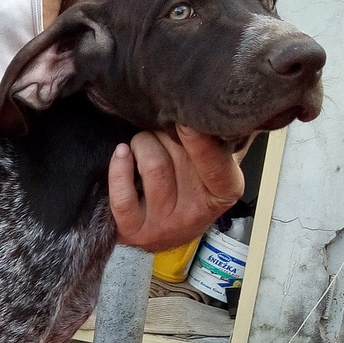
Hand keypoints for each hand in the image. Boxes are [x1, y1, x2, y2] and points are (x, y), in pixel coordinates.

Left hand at [108, 124, 248, 253]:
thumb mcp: (216, 164)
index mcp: (224, 193)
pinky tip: (122, 153)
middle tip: (161, 132)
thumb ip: (222, 137)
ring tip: (143, 144)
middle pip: (179, 153)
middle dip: (165, 132)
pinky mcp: (133, 230)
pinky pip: (123, 196)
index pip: (215, 165)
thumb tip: (218, 110)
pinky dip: (119, 167)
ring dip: (143, 143)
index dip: (199, 139)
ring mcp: (163, 225)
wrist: (167, 233)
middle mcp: (195, 212)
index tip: (185, 118)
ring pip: (153, 166)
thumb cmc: (191, 187)